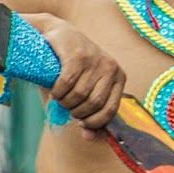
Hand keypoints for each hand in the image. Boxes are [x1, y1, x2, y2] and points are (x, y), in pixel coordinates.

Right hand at [29, 14, 125, 134]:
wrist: (59, 35)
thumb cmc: (74, 67)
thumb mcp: (87, 88)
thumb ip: (90, 113)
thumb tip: (89, 137)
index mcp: (119, 77)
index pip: (111, 110)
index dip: (93, 121)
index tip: (80, 122)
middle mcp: (110, 68)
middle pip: (94, 104)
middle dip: (77, 111)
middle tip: (67, 107)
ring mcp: (94, 60)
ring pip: (79, 95)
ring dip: (65, 102)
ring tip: (59, 98)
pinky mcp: (77, 55)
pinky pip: (67, 84)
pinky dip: (58, 92)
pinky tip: (55, 91)